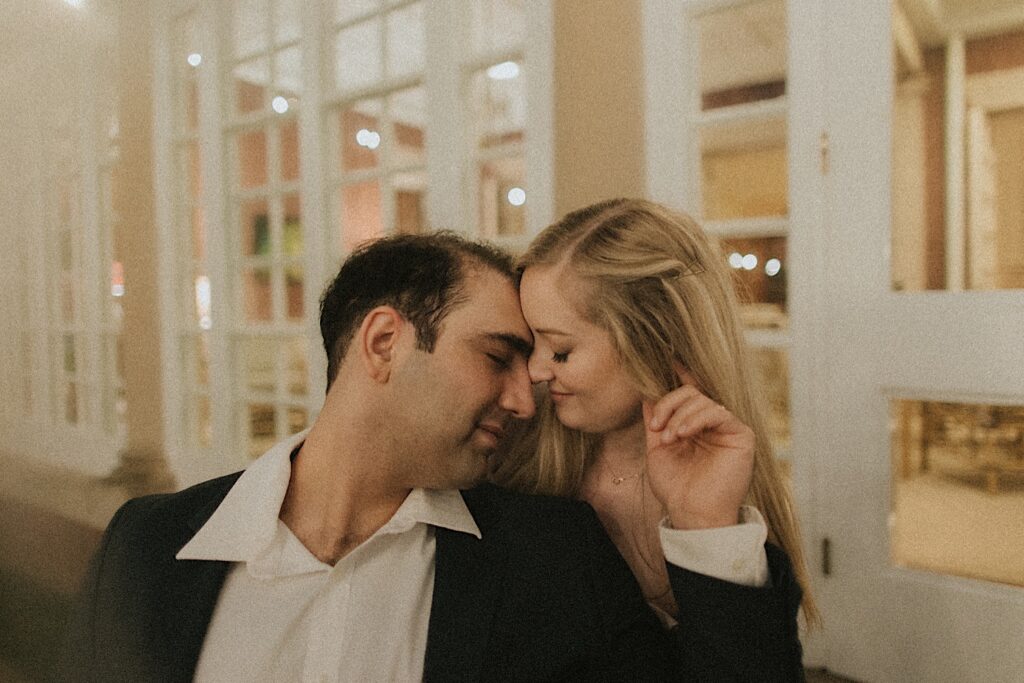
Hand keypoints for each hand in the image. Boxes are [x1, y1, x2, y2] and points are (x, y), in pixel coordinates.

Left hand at [643, 373, 754, 529]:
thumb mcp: (657, 449)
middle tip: (656, 426)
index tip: (667, 357)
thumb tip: (646, 392)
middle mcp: (713, 424)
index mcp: (695, 425)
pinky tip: (682, 433)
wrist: (692, 514)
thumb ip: (655, 420)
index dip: (680, 373)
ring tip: (669, 437)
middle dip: (668, 404)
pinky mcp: (741, 435)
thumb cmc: (676, 487)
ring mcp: (728, 428)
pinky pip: (718, 412)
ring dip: (679, 414)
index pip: (689, 393)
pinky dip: (696, 418)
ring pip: (702, 399)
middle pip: (691, 392)